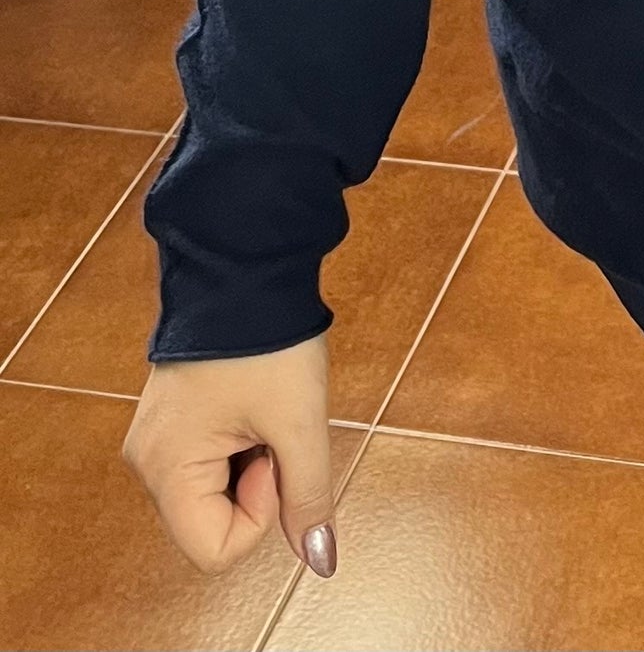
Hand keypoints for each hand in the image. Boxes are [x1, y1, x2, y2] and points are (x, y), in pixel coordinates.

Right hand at [123, 334, 336, 579]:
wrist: (243, 261)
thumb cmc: (266, 338)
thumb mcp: (299, 422)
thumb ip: (307, 496)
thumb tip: (320, 559)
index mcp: (165, 469)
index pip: (215, 550)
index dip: (260, 511)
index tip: (271, 451)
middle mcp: (147, 461)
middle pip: (210, 523)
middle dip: (255, 485)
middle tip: (270, 425)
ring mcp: (154, 440)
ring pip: (212, 494)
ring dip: (248, 464)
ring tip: (260, 409)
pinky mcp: (168, 421)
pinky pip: (207, 464)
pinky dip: (237, 446)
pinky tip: (250, 405)